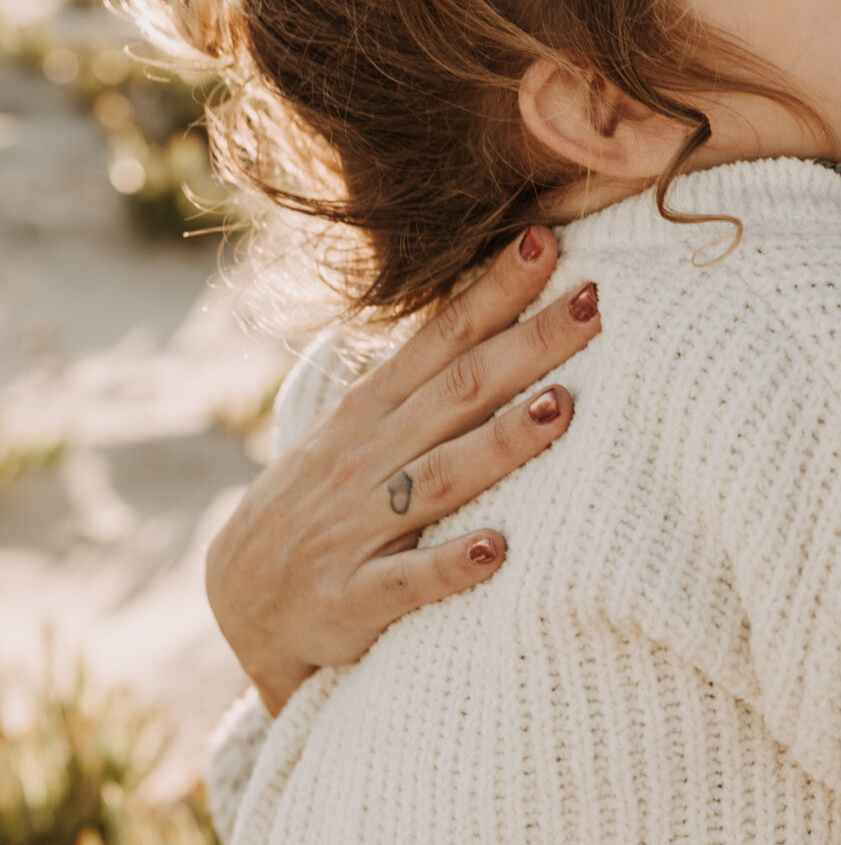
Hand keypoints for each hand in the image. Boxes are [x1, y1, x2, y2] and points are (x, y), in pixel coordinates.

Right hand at [207, 227, 600, 713]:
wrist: (242, 604)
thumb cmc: (324, 502)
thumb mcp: (360, 430)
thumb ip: (424, 378)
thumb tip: (493, 304)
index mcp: (371, 411)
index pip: (442, 338)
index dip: (494, 290)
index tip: (548, 240)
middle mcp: (364, 460)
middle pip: (457, 393)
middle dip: (527, 345)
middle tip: (594, 302)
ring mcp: (354, 529)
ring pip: (440, 478)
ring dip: (502, 442)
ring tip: (563, 408)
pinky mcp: (350, 601)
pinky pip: (406, 582)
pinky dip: (451, 565)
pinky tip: (498, 550)